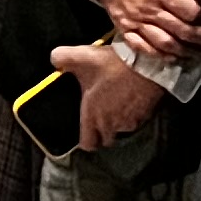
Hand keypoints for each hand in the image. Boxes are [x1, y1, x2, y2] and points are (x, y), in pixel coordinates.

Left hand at [49, 40, 166, 150]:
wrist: (146, 63)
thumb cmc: (112, 64)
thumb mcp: (81, 56)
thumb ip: (61, 58)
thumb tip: (54, 60)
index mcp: (93, 116)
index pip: (88, 144)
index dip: (86, 140)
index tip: (86, 131)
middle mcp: (111, 125)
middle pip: (106, 138)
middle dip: (103, 130)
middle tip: (101, 113)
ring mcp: (130, 122)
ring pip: (122, 129)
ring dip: (119, 121)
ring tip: (117, 102)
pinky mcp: (146, 116)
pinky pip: (137, 120)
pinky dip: (134, 113)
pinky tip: (132, 98)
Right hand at [94, 0, 200, 60]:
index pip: (190, 12)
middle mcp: (149, 9)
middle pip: (180, 30)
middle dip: (200, 39)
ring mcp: (136, 22)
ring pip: (164, 43)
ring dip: (184, 52)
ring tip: (197, 54)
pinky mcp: (125, 30)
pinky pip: (143, 48)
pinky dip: (159, 56)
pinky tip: (172, 58)